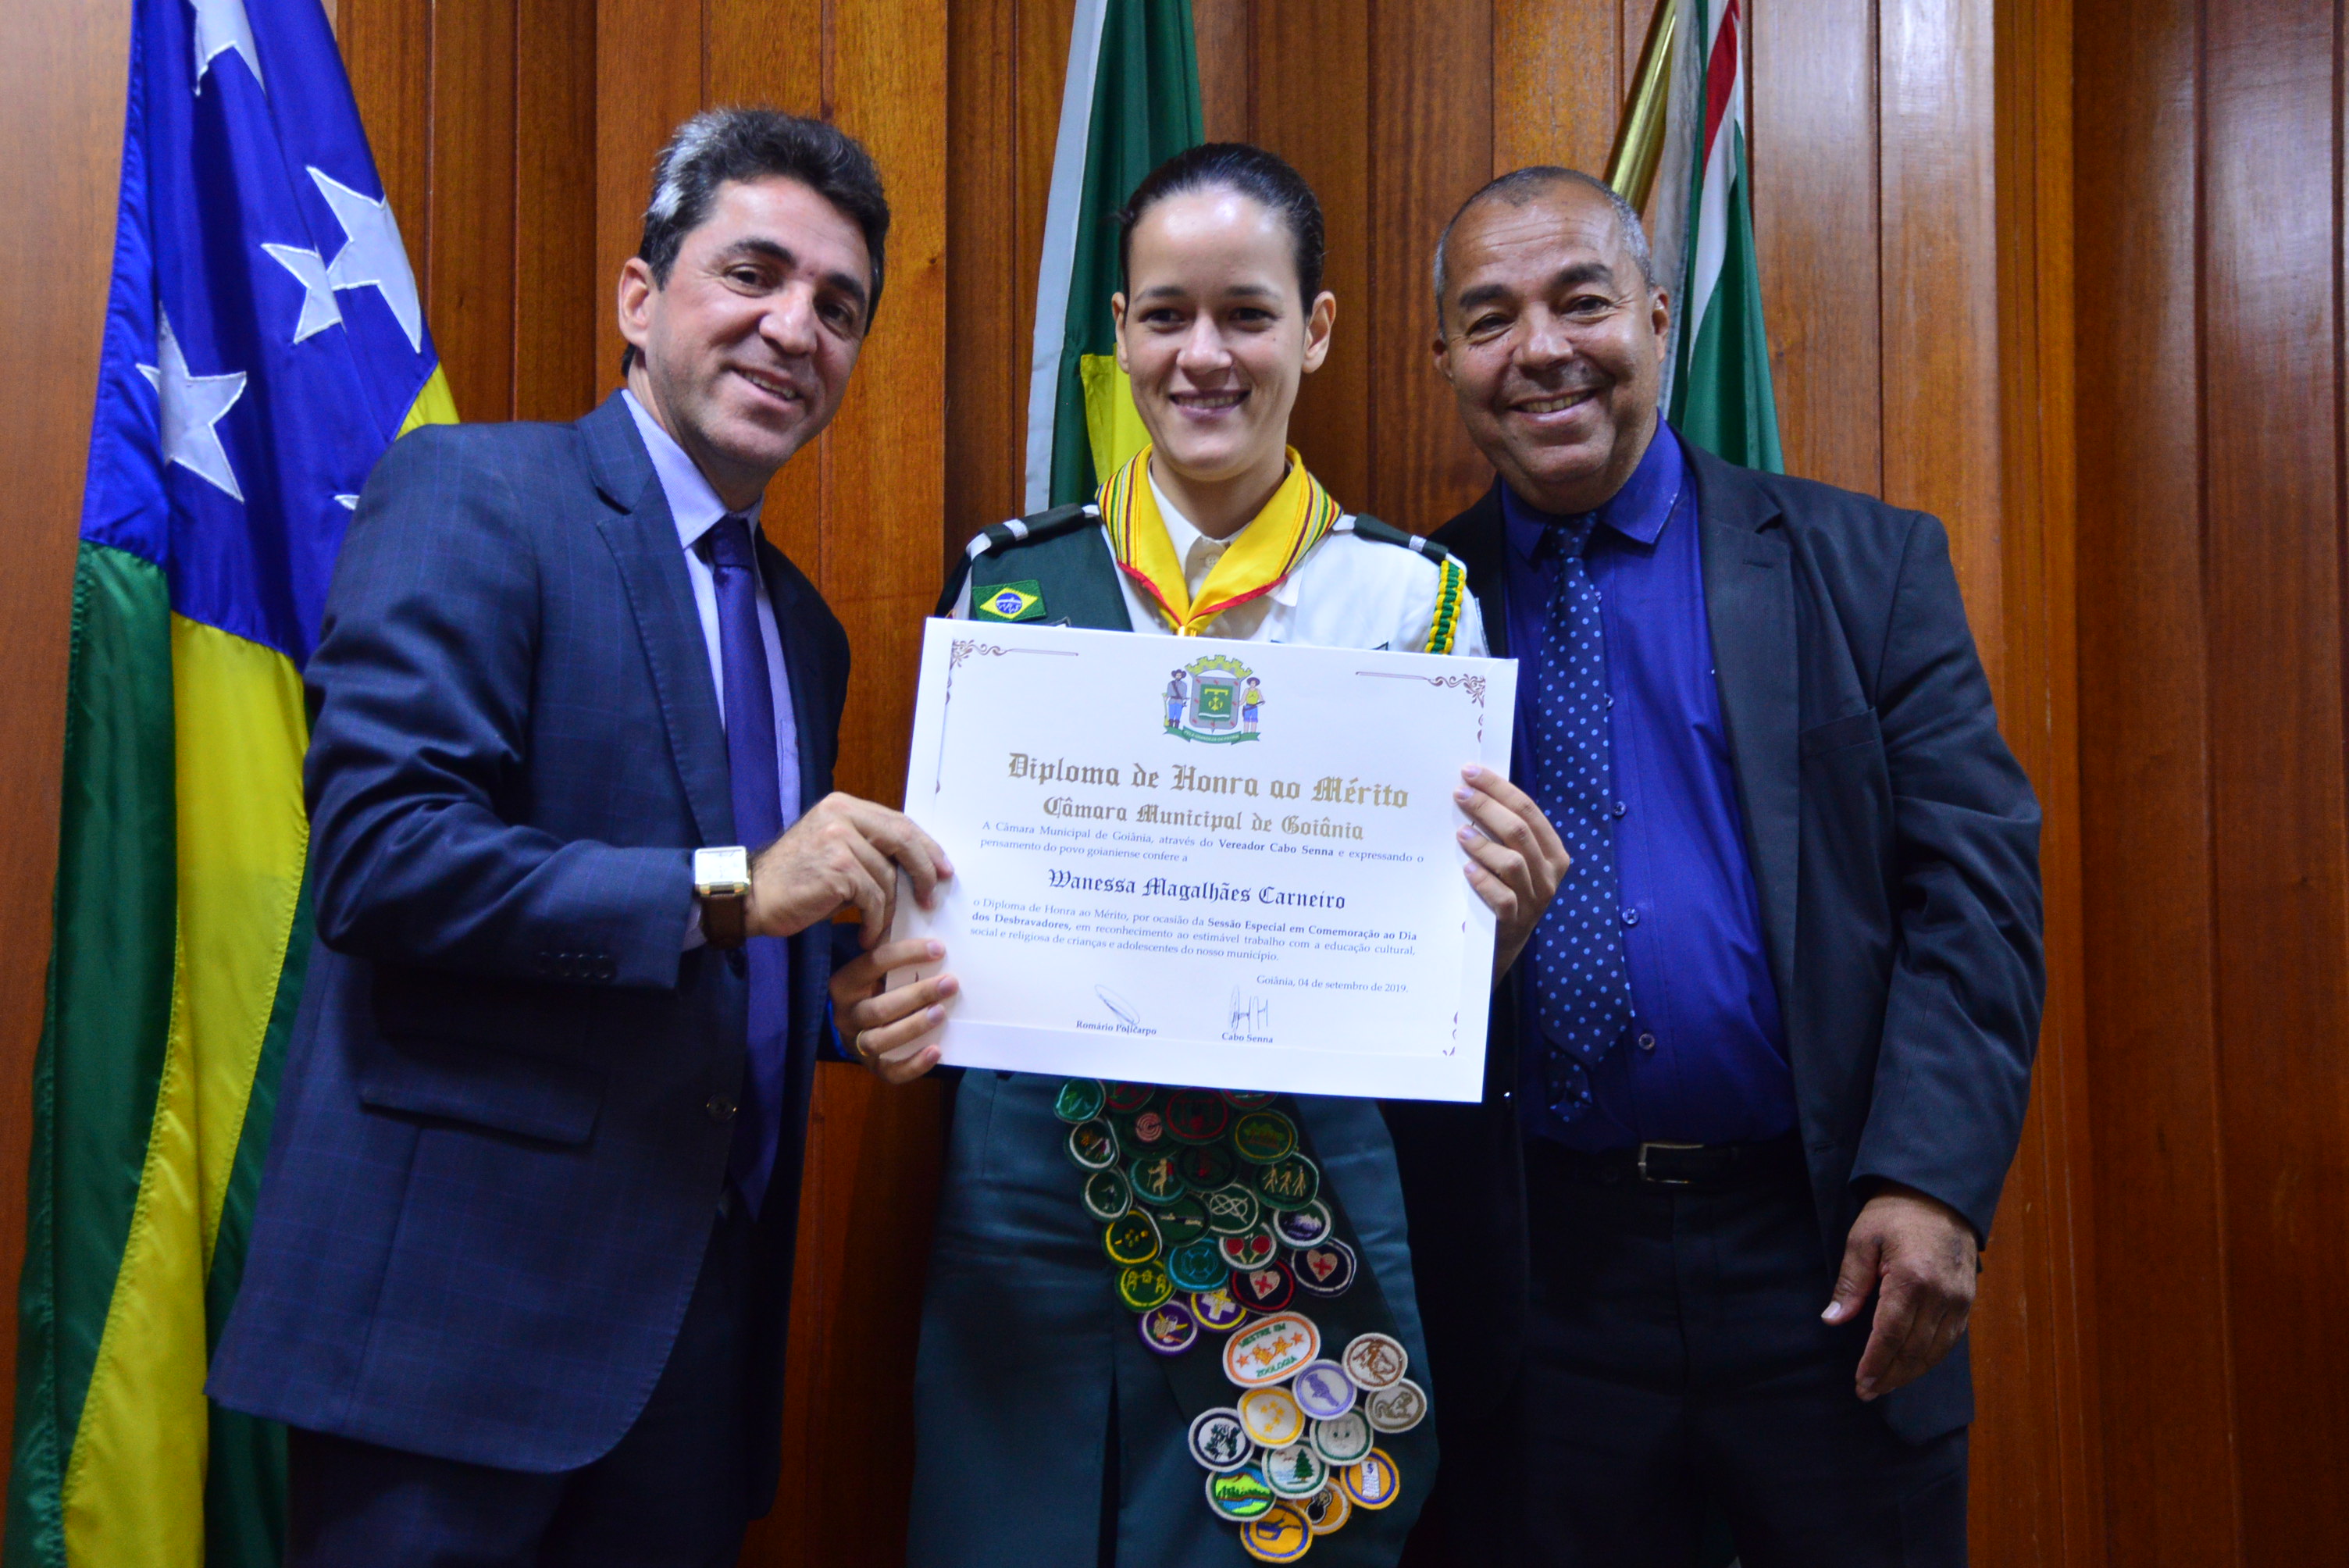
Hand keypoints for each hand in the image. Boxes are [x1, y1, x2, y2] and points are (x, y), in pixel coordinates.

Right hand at [745, 792, 952, 944]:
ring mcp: (839, 839)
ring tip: (880, 927)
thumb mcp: (833, 849)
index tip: (943, 869)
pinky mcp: (837, 868)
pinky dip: (875, 921)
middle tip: (932, 896)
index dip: (926, 847)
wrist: (752, 897)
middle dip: (924, 871)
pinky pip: (873, 898)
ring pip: (887, 876)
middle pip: (902, 840)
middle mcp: (841, 815)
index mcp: (843, 805)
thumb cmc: (794, 880)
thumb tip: (915, 865)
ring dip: (889, 908)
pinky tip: (867, 933)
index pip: (898, 822)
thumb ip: (868, 846)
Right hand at [830, 937, 956, 1084]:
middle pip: (880, 1007)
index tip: (939, 948)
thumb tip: (928, 920)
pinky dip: (914, 1064)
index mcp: (845, 983)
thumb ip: (893, 949)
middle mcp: (845, 1014)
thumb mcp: (877, 966)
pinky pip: (890, 1071)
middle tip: (951, 983)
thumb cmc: (876, 986)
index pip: (875, 963)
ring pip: (881, 1039)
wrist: (858, 1024)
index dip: (907, 954)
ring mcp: (855, 1042)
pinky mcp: (872, 1067)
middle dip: (918, 994)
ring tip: (941, 1013)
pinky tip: (937, 1051)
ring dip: (913, 1026)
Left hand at [1454, 765, 1570, 981]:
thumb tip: (1472, 788)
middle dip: (1487, 806)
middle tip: (1459, 793)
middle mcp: (1549, 874)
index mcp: (1552, 852)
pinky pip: (1502, 897)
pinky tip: (1467, 869)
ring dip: (1483, 843)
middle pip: (1519, 830)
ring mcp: (1535, 899)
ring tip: (1460, 833)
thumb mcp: (1511, 862)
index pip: (1528, 809)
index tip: (1470, 772)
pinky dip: (1483, 881)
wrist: (1499, 949)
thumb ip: (1503, 832)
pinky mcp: (1516, 922)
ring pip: (1512, 861)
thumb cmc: (1502, 893)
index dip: (1498, 788)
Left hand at [1823, 1183, 1979, 1400]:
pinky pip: (1950, 1340)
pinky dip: (1930, 1357)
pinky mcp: (1967, 1300)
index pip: (1890, 1335)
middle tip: (1867, 1392)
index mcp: (1911, 1278)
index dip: (1875, 1363)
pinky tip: (1912, 1366)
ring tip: (1886, 1384)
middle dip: (1890, 1375)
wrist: (1939, 1193)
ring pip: (1935, 1351)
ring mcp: (1959, 1299)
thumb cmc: (1894, 1213)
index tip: (1861, 1384)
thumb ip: (1850, 1283)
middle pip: (1914, 1350)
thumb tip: (1832, 1319)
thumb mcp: (1861, 1240)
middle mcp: (1941, 1294)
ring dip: (1910, 1372)